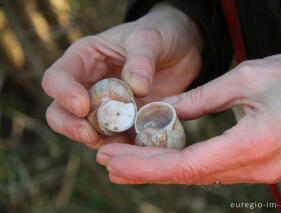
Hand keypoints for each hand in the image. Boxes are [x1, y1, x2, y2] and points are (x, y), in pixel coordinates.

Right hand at [42, 4, 202, 148]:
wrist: (179, 50)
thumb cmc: (157, 35)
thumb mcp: (150, 38)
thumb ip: (141, 59)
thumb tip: (135, 87)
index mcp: (84, 60)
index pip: (56, 78)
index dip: (63, 94)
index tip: (83, 106)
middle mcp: (88, 86)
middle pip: (60, 112)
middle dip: (72, 127)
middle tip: (91, 135)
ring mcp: (106, 107)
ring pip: (87, 131)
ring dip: (99, 141)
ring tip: (120, 142)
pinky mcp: (125, 122)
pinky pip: (117, 140)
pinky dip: (123, 146)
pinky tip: (136, 146)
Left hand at [96, 52, 280, 183]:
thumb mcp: (246, 78)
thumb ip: (201, 99)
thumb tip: (166, 111)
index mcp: (251, 144)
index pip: (185, 166)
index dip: (145, 165)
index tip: (113, 158)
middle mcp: (252, 166)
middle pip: (185, 176)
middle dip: (142, 170)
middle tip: (107, 162)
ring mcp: (255, 170)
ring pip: (196, 175)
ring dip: (158, 169)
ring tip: (123, 162)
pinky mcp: (255, 164)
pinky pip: (210, 169)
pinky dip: (179, 165)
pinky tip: (160, 159)